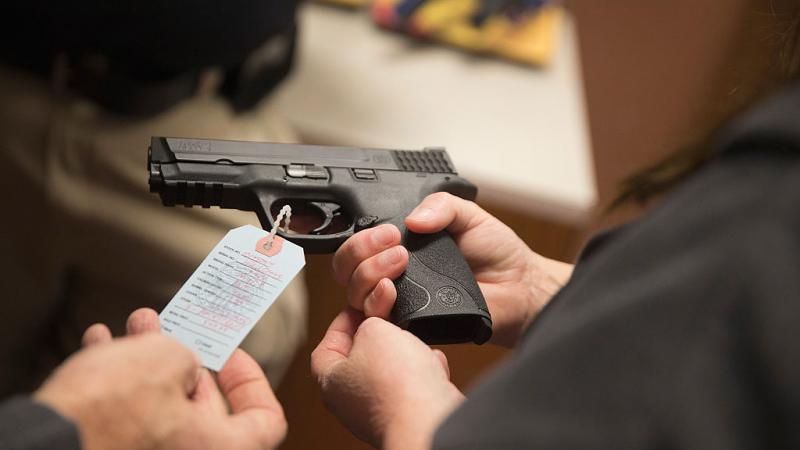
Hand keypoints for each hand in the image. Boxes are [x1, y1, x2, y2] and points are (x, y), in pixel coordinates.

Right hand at [35, 308, 285, 449]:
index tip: (228, 354)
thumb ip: (187, 357)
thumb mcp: (167, 359)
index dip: (251, 382)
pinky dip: (117, 384)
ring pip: (159, 408)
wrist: (46, 445)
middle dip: (184, 360)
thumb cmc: (116, 408)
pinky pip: (126, 419)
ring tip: (133, 325)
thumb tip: (180, 366)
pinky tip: (100, 344)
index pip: (265, 421)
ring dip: (146, 362)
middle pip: (204, 410)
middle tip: (171, 327)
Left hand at [312, 309, 463, 449]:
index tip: (361, 307)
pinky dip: (423, 373)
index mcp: (331, 382)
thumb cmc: (394, 384)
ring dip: (404, 353)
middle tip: (390, 319)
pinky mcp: (408, 415)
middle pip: (361, 357)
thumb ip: (369, 322)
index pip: (327, 345)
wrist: (429, 418)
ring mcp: (380, 411)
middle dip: (379, 336)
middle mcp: (352, 402)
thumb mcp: (374, 330)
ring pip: (390, 372)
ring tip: (413, 341)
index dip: (344, 321)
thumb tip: (377, 324)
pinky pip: (413, 386)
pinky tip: (431, 364)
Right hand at [332, 192, 573, 346]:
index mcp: (400, 249)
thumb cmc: (497, 253)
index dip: (360, 238)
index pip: (358, 245)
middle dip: (360, 253)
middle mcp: (394, 276)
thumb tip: (412, 219)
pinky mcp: (411, 327)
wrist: (520, 286)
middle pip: (347, 270)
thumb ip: (440, 204)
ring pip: (356, 296)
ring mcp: (401, 303)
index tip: (387, 231)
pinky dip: (378, 304)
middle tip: (393, 244)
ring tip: (401, 263)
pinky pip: (380, 321)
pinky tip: (395, 292)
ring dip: (368, 275)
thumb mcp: (467, 214)